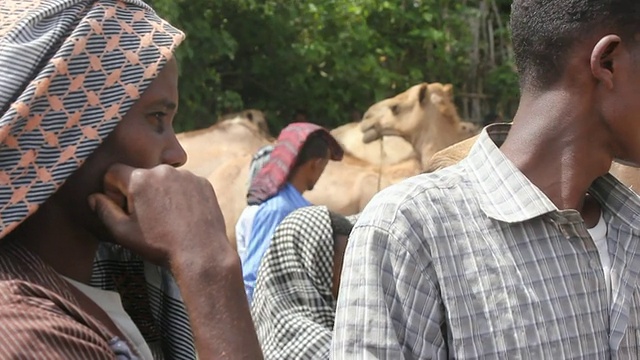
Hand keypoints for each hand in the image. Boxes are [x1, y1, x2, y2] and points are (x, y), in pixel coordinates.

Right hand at [88, 163, 228, 266]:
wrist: (201, 253)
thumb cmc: (159, 245)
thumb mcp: (123, 232)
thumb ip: (104, 211)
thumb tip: (94, 198)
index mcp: (140, 179)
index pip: (114, 172)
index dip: (113, 190)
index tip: (122, 208)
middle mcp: (164, 170)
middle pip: (141, 175)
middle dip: (138, 192)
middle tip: (146, 217)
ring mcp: (187, 175)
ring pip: (164, 179)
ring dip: (160, 193)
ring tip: (167, 219)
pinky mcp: (203, 183)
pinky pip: (185, 184)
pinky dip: (180, 196)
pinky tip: (183, 216)